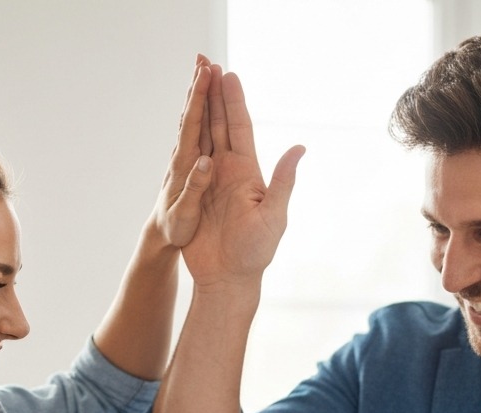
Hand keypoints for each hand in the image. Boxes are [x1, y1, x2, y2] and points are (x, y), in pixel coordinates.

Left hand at [152, 55, 214, 248]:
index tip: (206, 73)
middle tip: (204, 57)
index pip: (192, 124)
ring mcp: (184, 157)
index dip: (199, 97)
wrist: (161, 235)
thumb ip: (195, 189)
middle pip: (190, 113)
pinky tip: (203, 101)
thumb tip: (206, 161)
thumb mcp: (185, 215)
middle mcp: (182, 155)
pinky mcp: (188, 162)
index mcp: (184, 165)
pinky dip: (200, 111)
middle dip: (197, 85)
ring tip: (203, 69)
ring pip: (192, 119)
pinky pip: (196, 131)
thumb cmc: (175, 229)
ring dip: (198, 94)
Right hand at [180, 64, 304, 288]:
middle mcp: (228, 172)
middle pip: (219, 125)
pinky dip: (184, 140)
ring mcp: (209, 182)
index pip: (240, 129)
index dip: (234, 102)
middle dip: (213, 95)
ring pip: (202, 138)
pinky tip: (180, 124)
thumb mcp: (274, 216)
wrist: (229, 278)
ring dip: (197, 111)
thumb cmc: (256, 253)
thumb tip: (299, 148)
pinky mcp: (193, 196)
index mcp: (247, 173)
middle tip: (207, 65)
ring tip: (193, 84)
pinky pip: (186, 162)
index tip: (228, 75)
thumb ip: (283, 181)